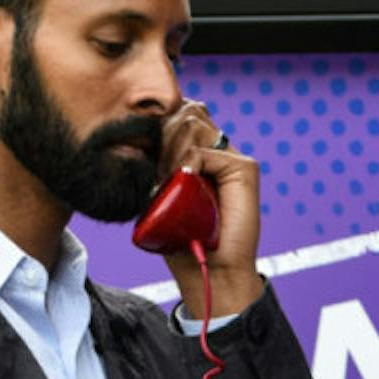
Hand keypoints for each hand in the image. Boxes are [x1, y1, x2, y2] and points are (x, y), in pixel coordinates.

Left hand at [161, 98, 264, 320]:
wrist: (207, 268)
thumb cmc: (180, 237)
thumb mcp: (158, 193)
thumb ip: (154, 163)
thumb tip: (134, 136)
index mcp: (198, 150)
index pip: (177, 111)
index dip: (157, 122)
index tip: (143, 152)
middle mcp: (217, 149)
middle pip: (184, 110)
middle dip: (160, 136)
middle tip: (155, 172)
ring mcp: (232, 156)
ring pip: (191, 124)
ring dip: (170, 151)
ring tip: (167, 181)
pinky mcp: (244, 168)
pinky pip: (204, 150)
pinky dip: (187, 164)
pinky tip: (184, 183)